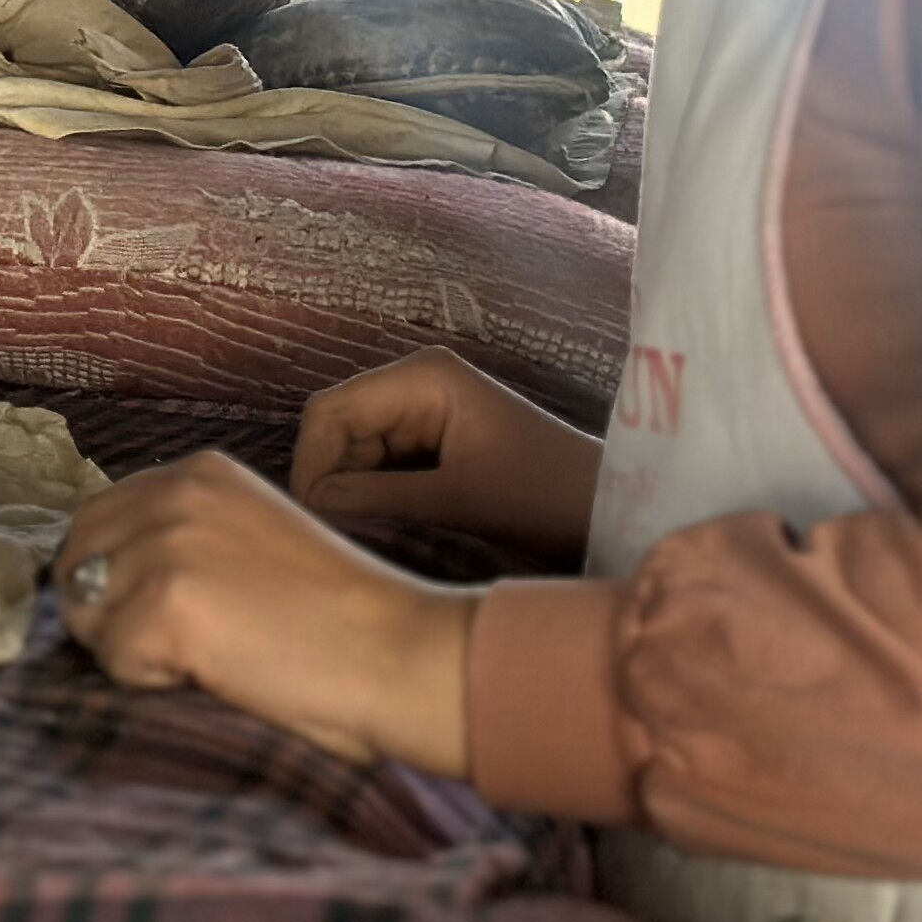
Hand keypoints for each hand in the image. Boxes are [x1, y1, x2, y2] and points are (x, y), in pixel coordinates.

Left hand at [56, 449, 475, 776]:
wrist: (397, 653)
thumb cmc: (340, 619)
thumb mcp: (253, 540)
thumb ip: (188, 537)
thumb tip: (104, 576)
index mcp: (201, 472)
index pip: (99, 518)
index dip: (115, 576)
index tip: (166, 614)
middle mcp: (177, 492)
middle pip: (77, 558)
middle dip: (106, 610)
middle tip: (175, 648)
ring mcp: (168, 544)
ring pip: (87, 613)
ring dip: (129, 650)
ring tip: (205, 659)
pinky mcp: (166, 603)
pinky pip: (111, 658)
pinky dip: (147, 681)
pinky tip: (212, 674)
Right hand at [290, 349, 604, 564]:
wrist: (612, 514)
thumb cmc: (546, 497)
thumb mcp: (456, 500)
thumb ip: (376, 501)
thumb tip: (309, 509)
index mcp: (421, 378)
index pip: (329, 412)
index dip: (312, 464)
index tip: (316, 523)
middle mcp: (416, 387)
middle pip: (337, 433)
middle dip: (332, 485)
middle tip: (342, 541)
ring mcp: (425, 417)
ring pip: (354, 457)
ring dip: (353, 500)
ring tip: (369, 544)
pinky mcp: (435, 449)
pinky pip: (381, 473)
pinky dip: (375, 505)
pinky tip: (387, 536)